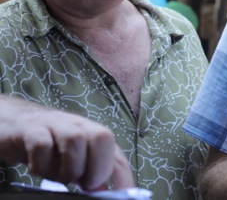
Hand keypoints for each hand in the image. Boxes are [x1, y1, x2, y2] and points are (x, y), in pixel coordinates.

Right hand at [0, 97, 133, 190]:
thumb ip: (89, 172)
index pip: (116, 154)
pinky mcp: (30, 129)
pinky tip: (36, 168)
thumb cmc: (48, 145)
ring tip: (60, 177)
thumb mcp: (71, 160)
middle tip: (87, 184)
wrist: (14, 123)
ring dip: (70, 167)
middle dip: (99, 166)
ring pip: (74, 139)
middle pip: (102, 137)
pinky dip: (41, 163)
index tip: (122, 195)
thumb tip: (103, 191)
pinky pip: (41, 144)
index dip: (122, 176)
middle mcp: (78, 126)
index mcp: (92, 135)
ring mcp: (55, 125)